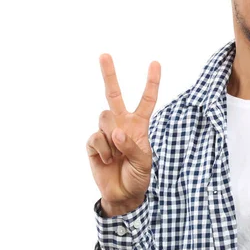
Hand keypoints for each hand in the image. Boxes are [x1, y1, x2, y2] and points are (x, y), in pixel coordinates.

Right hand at [86, 54, 160, 215]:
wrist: (122, 195)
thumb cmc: (138, 176)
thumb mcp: (144, 161)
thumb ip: (132, 146)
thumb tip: (116, 132)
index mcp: (139, 124)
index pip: (146, 100)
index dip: (151, 82)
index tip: (155, 63)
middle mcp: (122, 123)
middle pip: (114, 94)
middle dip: (109, 74)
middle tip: (104, 55)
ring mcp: (106, 132)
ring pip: (105, 118)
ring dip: (112, 137)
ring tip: (117, 155)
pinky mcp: (94, 143)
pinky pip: (96, 138)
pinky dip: (103, 150)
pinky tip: (108, 160)